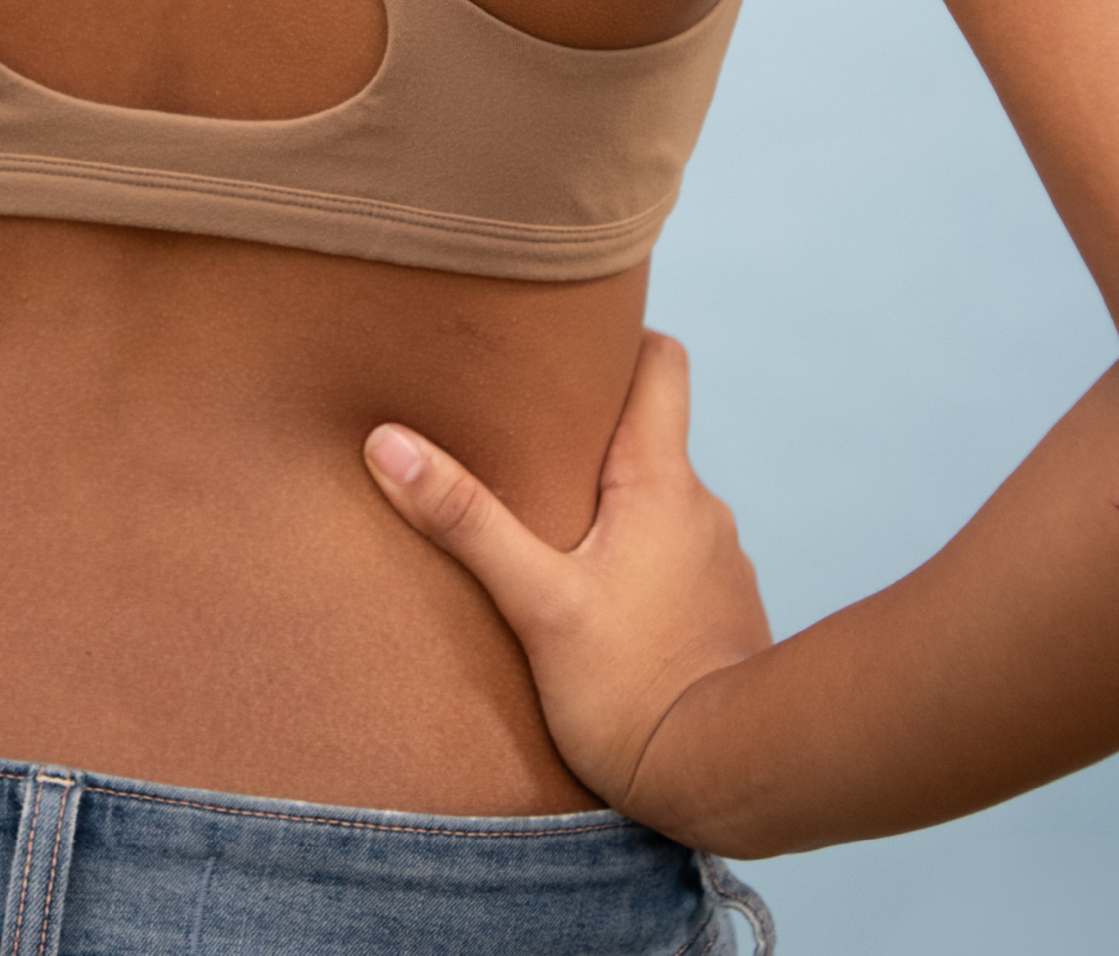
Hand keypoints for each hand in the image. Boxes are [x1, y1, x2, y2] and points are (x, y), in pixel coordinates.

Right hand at [362, 331, 768, 828]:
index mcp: (662, 479)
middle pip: (649, 429)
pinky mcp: (722, 612)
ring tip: (549, 530)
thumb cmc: (633, 692)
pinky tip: (596, 598)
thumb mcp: (535, 602)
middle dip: (588, 429)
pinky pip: (674, 556)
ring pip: (659, 499)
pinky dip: (636, 559)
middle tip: (519, 438)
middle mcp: (702, 507)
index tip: (565, 339)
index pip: (664, 361)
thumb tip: (388, 443)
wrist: (730, 781)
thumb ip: (465, 520)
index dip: (622, 336)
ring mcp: (717, 560)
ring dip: (611, 503)